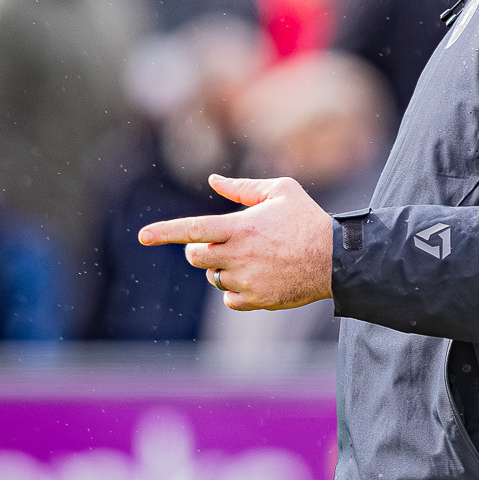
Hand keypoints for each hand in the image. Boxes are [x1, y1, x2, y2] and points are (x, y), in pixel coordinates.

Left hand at [138, 174, 332, 310]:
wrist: (336, 259)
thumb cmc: (308, 220)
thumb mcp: (280, 191)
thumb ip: (242, 187)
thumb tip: (214, 179)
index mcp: (240, 227)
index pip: (192, 230)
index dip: (164, 232)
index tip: (143, 237)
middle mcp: (238, 255)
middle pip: (196, 258)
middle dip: (201, 250)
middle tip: (223, 244)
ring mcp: (246, 280)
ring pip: (213, 278)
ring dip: (223, 268)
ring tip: (253, 259)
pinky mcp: (255, 300)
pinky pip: (228, 299)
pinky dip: (235, 290)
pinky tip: (257, 277)